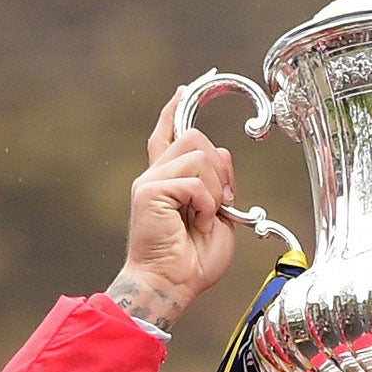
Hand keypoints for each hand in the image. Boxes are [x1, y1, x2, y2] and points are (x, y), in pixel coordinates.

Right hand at [107, 87, 239, 331]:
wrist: (172, 285)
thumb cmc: (193, 261)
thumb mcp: (219, 216)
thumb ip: (219, 184)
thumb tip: (220, 154)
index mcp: (169, 179)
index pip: (169, 132)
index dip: (177, 108)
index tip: (187, 86)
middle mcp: (155, 174)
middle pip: (195, 137)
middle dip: (222, 169)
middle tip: (223, 203)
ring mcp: (149, 181)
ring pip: (199, 155)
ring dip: (216, 190)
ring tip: (206, 217)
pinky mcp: (148, 192)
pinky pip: (193, 181)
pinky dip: (206, 204)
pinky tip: (197, 223)